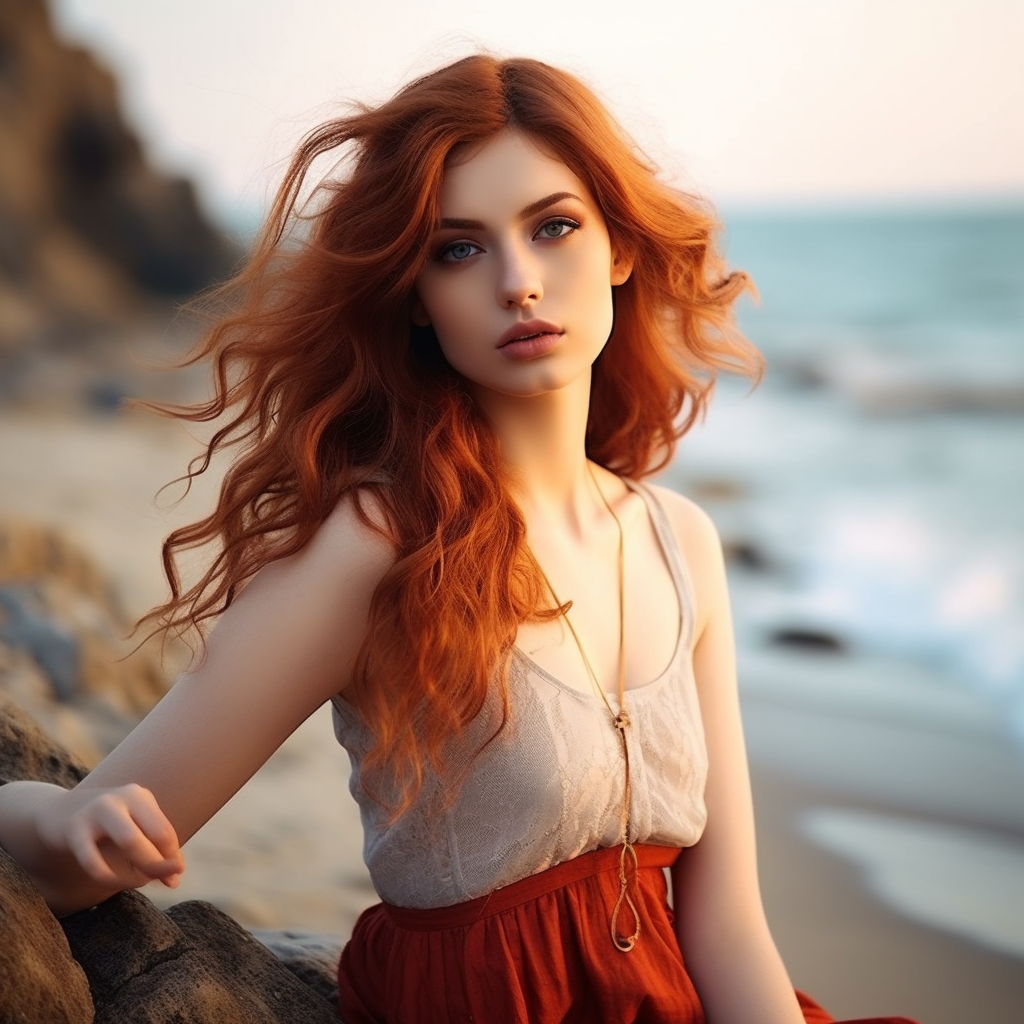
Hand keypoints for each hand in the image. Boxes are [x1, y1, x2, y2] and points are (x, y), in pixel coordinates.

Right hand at [35, 783, 183, 892]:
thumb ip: (154, 850)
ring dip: (141, 869)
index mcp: (139, 796)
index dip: (173, 857)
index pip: (165, 830)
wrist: (57, 814)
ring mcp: (97, 811)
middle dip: (162, 864)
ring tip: (141, 882)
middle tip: (165, 882)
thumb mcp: (132, 829)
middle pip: (154, 834)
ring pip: (130, 841)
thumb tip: (175, 880)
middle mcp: (121, 798)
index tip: (175, 876)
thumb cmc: (105, 826)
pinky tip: (115, 883)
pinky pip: (95, 862)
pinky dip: (110, 878)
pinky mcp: (74, 830)